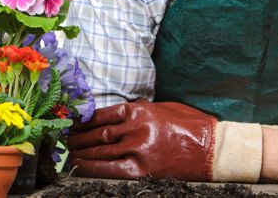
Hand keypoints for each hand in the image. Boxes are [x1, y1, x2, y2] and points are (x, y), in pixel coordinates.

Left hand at [67, 100, 216, 180]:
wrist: (212, 148)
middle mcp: (136, 127)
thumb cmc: (191, 125)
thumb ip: (139, 111)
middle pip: (99, 133)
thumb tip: (117, 116)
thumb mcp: (162, 108)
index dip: (84, 119)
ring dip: (82, 151)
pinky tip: (79, 166)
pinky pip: (111, 169)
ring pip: (101, 150)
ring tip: (69, 152)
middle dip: (79, 136)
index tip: (73, 122)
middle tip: (64, 138)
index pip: (103, 114)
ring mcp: (138, 149)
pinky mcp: (143, 169)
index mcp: (140, 110)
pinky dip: (92, 167)